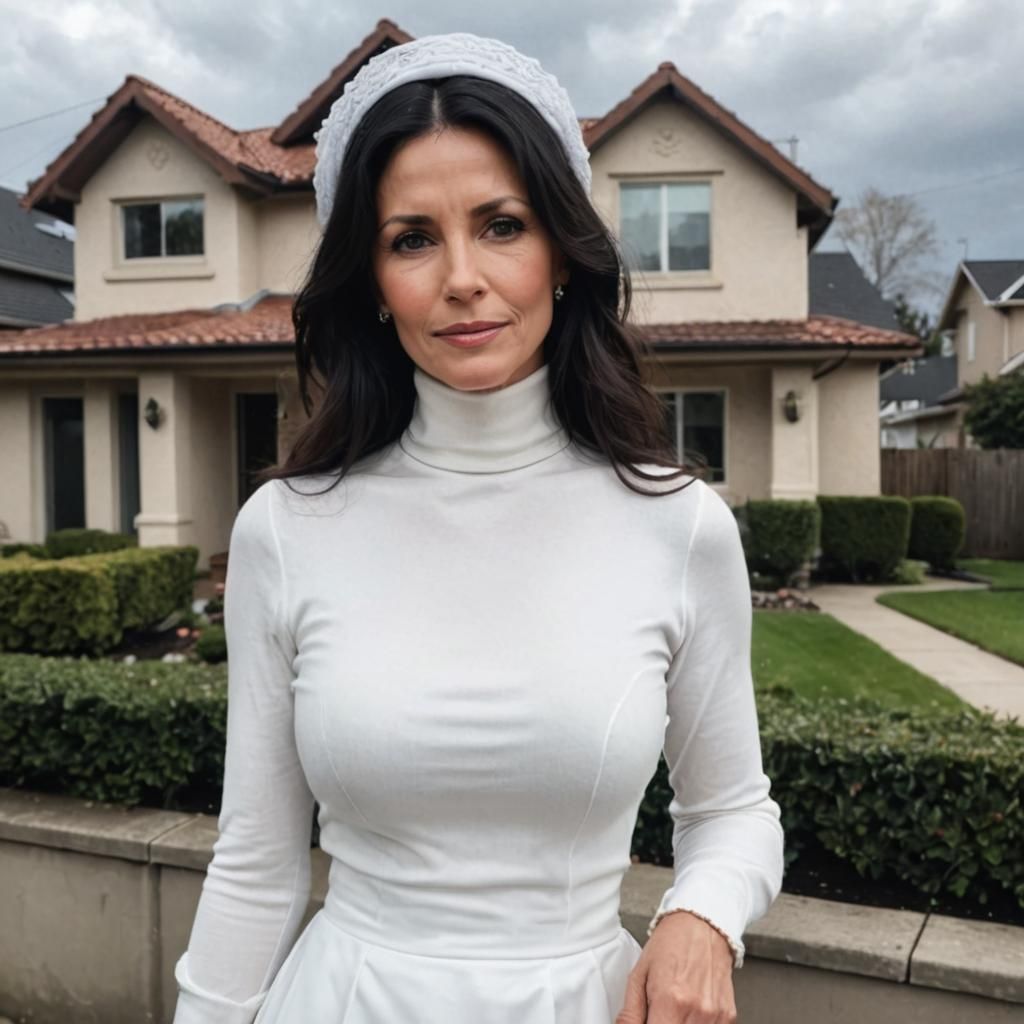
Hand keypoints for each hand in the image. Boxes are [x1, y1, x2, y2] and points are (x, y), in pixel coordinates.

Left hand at [615, 910, 736, 1022]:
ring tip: (673, 1010)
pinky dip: (695, 1023)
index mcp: (670, 1000)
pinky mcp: (728, 1016)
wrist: (701, 925)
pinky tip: (689, 1010)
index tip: (647, 1020)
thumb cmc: (670, 944)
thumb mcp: (639, 974)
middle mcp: (696, 1011)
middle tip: (658, 1013)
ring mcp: (715, 1015)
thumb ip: (630, 1012)